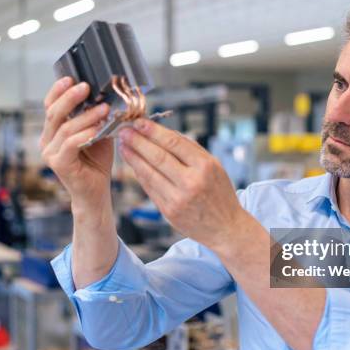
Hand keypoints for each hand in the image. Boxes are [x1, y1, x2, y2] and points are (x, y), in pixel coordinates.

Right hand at [40, 77, 112, 206]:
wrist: (96, 192)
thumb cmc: (97, 162)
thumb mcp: (97, 133)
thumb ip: (95, 118)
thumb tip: (105, 96)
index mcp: (53, 131)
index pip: (50, 105)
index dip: (58, 90)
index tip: (71, 77)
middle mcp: (47, 140)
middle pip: (53, 112)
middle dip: (70, 97)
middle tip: (86, 87)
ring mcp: (50, 153)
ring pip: (65, 127)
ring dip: (85, 116)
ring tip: (103, 109)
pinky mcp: (59, 164)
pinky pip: (70, 144)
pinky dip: (85, 134)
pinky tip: (98, 129)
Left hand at [117, 119, 254, 252]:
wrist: (226, 228)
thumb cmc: (220, 195)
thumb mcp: (215, 167)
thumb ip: (192, 150)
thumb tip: (167, 133)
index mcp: (205, 166)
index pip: (174, 143)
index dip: (154, 131)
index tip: (140, 122)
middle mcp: (191, 182)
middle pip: (158, 157)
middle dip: (138, 141)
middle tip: (124, 130)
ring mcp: (178, 198)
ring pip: (149, 173)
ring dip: (133, 157)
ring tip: (123, 145)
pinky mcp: (169, 212)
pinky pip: (150, 188)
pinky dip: (140, 174)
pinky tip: (133, 164)